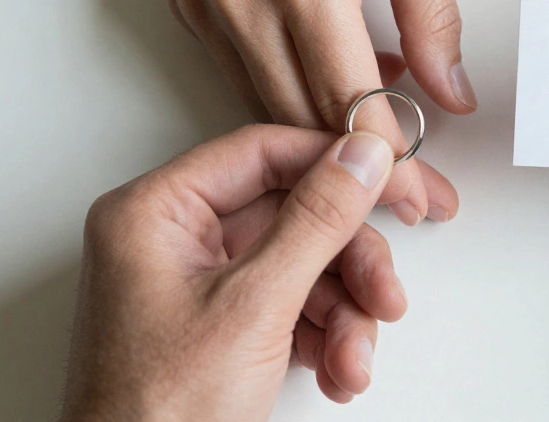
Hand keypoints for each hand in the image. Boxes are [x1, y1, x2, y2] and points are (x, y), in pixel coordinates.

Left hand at [60, 126, 405, 420]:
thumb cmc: (156, 417)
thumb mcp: (253, 307)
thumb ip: (316, 221)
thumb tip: (360, 154)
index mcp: (155, 213)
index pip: (262, 152)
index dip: (335, 163)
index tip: (393, 176)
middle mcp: (173, 240)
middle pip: (293, 215)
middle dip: (348, 264)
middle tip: (385, 292)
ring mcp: (198, 286)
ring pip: (302, 266)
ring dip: (344, 314)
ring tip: (355, 359)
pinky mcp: (220, 327)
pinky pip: (291, 307)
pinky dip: (325, 338)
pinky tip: (338, 371)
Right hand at [144, 0, 474, 224]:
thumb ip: (434, 16)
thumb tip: (449, 94)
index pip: (351, 103)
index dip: (394, 161)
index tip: (427, 194)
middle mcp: (242, 0)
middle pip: (307, 120)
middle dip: (365, 171)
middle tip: (418, 198)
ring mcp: (207, 5)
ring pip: (271, 106)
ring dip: (327, 132)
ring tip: (388, 132)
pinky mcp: (191, 2)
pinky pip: (245, 75)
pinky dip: (292, 90)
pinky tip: (337, 77)